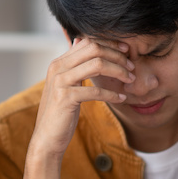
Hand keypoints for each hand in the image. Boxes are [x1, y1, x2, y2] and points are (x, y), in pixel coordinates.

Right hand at [27, 37, 134, 160]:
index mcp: (58, 62)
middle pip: (94, 49)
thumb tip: (79, 41)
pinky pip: (96, 91)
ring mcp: (60, 82)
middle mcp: (57, 68)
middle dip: (117, 56)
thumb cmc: (60, 112)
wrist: (47, 137)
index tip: (125, 51)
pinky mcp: (66, 98)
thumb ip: (73, 64)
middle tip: (131, 67)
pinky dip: (112, 94)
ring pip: (97, 65)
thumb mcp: (66, 84)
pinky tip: (121, 99)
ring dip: (118, 71)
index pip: (87, 42)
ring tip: (130, 79)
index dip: (109, 44)